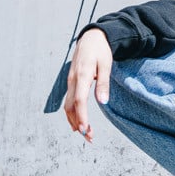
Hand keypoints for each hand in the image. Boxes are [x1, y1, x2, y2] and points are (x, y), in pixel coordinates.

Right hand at [63, 28, 112, 142]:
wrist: (91, 38)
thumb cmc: (100, 51)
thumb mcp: (106, 64)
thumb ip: (103, 83)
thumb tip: (103, 102)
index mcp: (81, 76)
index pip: (79, 101)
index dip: (81, 116)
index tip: (84, 129)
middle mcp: (72, 80)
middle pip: (71, 107)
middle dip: (78, 123)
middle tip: (89, 137)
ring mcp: (70, 82)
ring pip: (68, 105)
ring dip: (75, 120)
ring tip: (86, 133)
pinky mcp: (71, 82)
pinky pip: (69, 100)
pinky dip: (73, 113)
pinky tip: (78, 122)